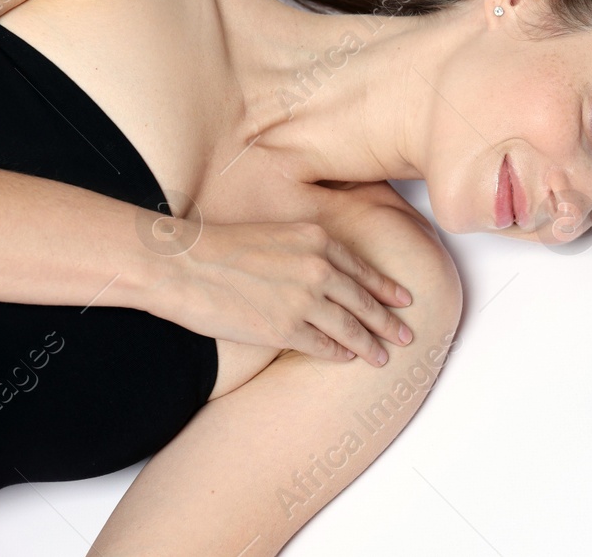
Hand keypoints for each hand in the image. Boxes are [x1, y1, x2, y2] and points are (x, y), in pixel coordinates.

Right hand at [148, 219, 414, 364]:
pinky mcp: (284, 329)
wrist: (184, 264)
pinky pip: (322, 345)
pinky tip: (347, 359)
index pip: (363, 269)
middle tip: (408, 334)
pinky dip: (338, 354)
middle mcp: (319, 268)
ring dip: (370, 344)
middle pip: (364, 301)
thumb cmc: (220, 246)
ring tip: (384, 356)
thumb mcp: (277, 233)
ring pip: (350, 328)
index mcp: (318, 240)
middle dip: (388, 321)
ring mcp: (304, 300)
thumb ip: (306, 252)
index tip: (404, 299)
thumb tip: (323, 274)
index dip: (386, 288)